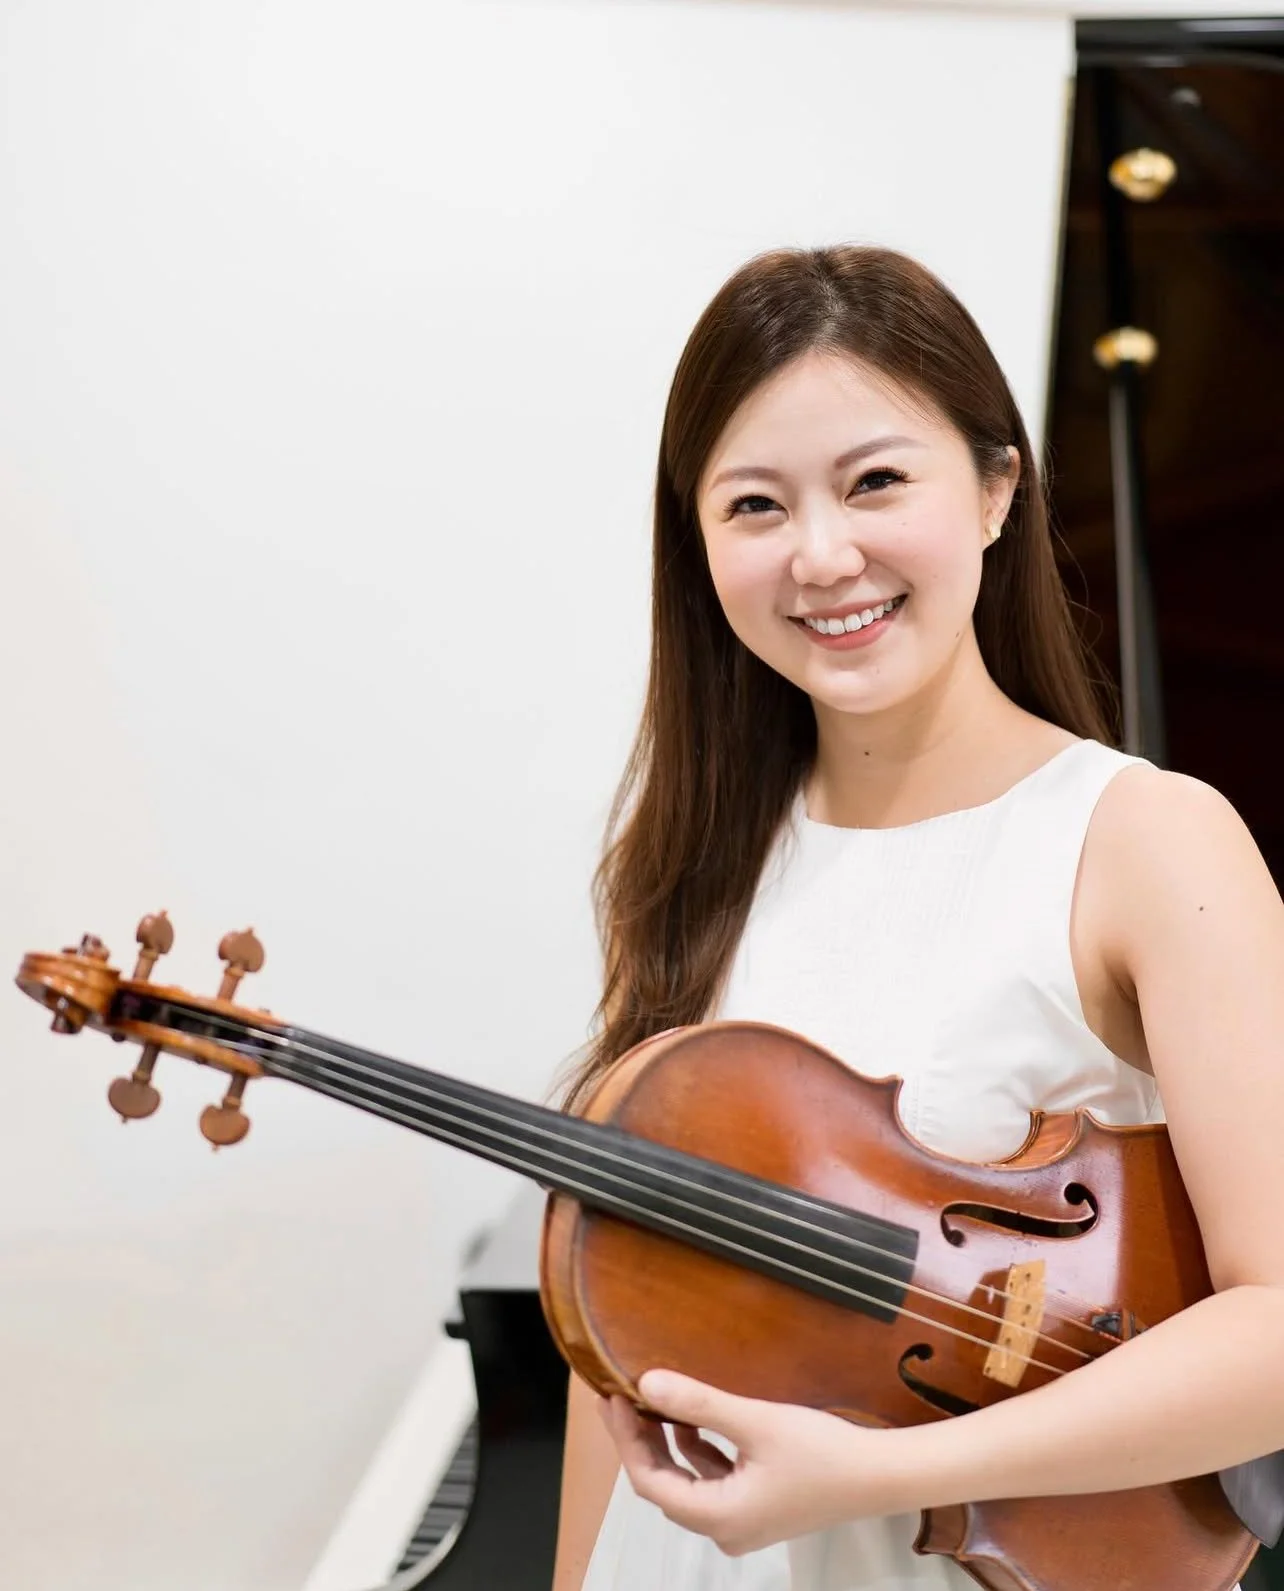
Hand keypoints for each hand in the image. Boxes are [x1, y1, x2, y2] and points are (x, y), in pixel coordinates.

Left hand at [598, 1369, 915, 1555]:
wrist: (879, 1476)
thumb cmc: (823, 1453)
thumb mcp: (754, 1422)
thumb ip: (699, 1404)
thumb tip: (647, 1381)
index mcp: (719, 1517)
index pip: (650, 1482)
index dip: (626, 1440)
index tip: (613, 1397)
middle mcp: (725, 1530)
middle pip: (665, 1484)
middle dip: (642, 1440)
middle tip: (624, 1394)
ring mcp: (742, 1522)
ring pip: (688, 1482)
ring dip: (670, 1443)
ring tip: (655, 1399)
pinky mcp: (758, 1508)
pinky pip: (712, 1481)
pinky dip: (698, 1451)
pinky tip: (697, 1419)